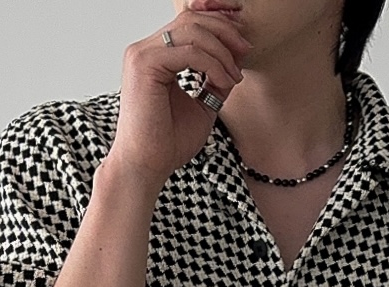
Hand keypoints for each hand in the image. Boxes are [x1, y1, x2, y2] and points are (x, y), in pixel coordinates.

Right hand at [109, 2, 250, 189]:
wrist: (146, 167)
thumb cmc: (168, 143)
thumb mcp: (202, 105)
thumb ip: (215, 80)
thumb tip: (237, 60)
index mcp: (156, 55)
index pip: (190, 23)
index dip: (219, 28)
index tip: (242, 48)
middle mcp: (145, 49)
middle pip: (191, 18)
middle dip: (224, 31)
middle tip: (246, 50)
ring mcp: (142, 54)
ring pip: (192, 31)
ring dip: (222, 50)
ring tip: (235, 74)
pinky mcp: (145, 64)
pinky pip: (190, 52)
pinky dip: (213, 64)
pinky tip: (225, 81)